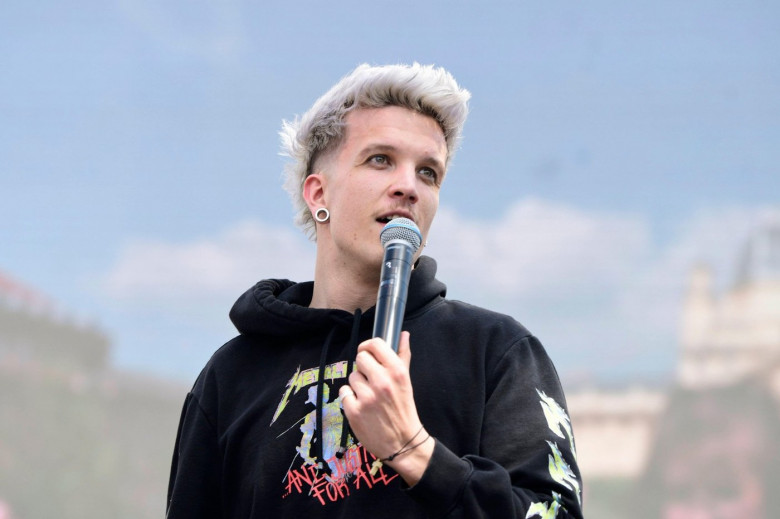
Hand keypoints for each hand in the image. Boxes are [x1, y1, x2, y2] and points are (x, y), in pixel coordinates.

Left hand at [339, 331, 432, 484]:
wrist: (403, 442)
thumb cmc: (404, 409)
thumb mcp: (407, 381)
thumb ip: (403, 355)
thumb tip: (403, 334)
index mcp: (396, 371)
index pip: (375, 344)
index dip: (368, 347)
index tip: (368, 353)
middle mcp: (382, 381)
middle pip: (360, 358)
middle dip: (363, 367)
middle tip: (370, 380)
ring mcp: (367, 397)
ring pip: (352, 377)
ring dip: (358, 385)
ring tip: (369, 397)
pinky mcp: (354, 411)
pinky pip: (344, 393)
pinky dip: (350, 399)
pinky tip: (361, 406)